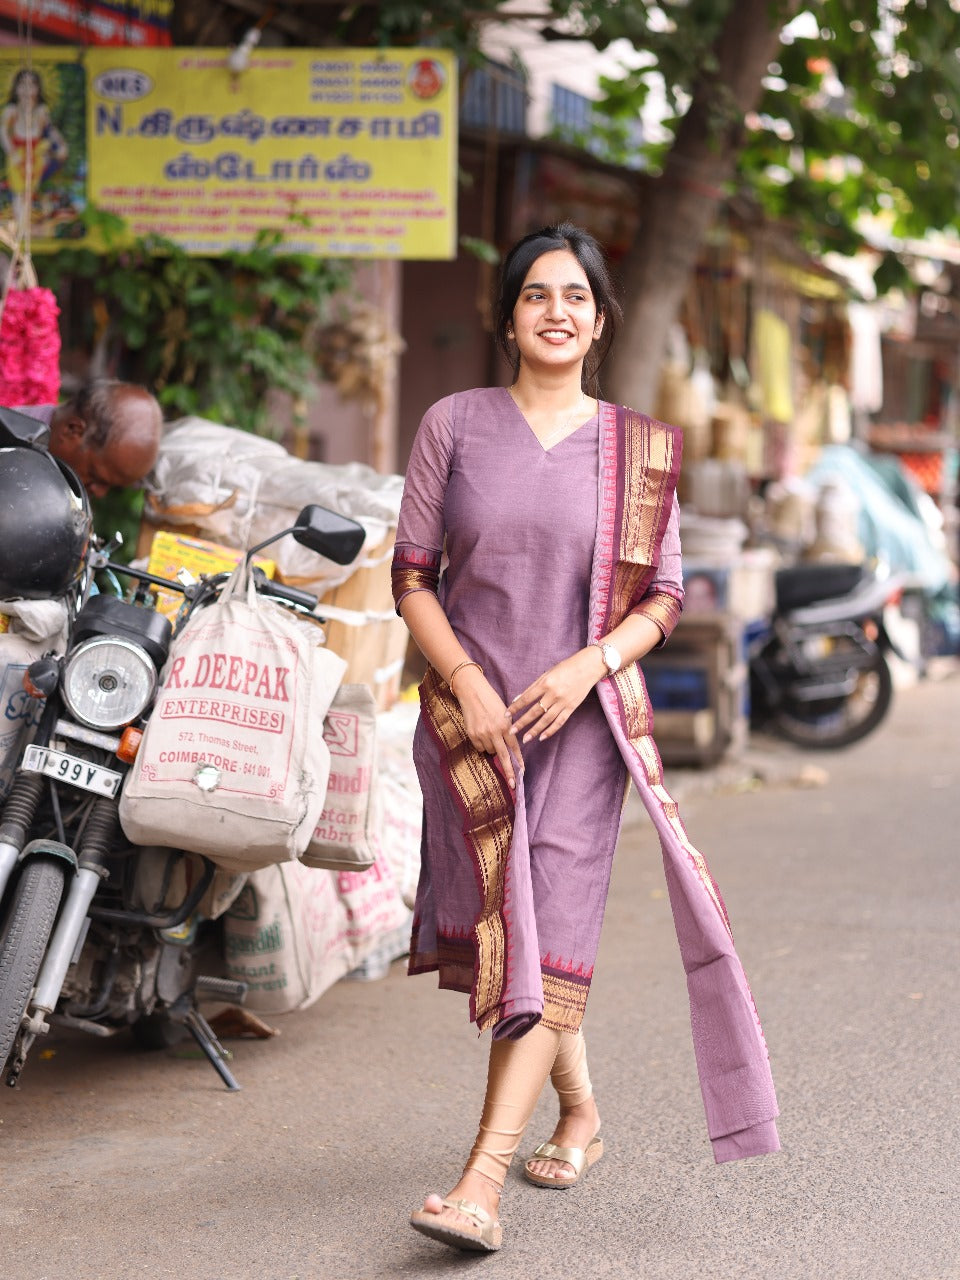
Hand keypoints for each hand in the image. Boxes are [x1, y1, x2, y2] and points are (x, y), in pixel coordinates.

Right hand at [452, 666, 521, 789]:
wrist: (472, 692)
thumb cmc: (491, 700)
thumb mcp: (504, 713)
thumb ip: (507, 729)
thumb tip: (509, 747)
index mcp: (505, 725)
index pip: (514, 747)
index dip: (518, 761)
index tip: (522, 772)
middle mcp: (494, 731)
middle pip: (503, 756)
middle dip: (509, 771)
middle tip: (513, 784)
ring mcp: (482, 734)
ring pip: (490, 751)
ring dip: (492, 748)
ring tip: (490, 733)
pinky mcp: (472, 734)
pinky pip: (479, 747)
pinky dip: (482, 744)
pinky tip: (481, 733)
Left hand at [507, 649, 603, 743]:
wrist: (588, 667)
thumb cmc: (565, 668)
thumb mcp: (547, 674)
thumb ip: (533, 687)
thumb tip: (517, 699)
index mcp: (546, 683)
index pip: (526, 698)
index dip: (515, 707)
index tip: (506, 715)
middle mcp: (554, 694)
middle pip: (535, 712)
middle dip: (522, 722)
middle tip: (511, 731)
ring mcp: (563, 702)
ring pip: (546, 720)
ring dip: (534, 731)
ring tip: (525, 739)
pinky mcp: (572, 708)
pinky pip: (559, 722)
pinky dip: (550, 730)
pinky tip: (542, 737)